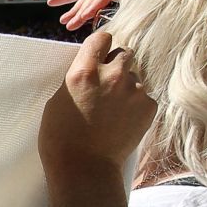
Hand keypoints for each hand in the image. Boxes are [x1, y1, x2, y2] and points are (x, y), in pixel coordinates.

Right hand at [39, 31, 156, 176]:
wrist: (84, 169)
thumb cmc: (61, 138)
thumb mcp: (58, 100)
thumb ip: (78, 78)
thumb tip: (90, 68)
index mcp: (84, 70)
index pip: (102, 37)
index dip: (101, 46)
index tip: (99, 55)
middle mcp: (112, 75)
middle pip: (125, 52)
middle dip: (117, 63)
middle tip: (108, 82)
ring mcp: (133, 91)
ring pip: (135, 77)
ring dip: (127, 87)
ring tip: (114, 110)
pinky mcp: (148, 107)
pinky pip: (144, 97)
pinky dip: (136, 106)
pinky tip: (123, 121)